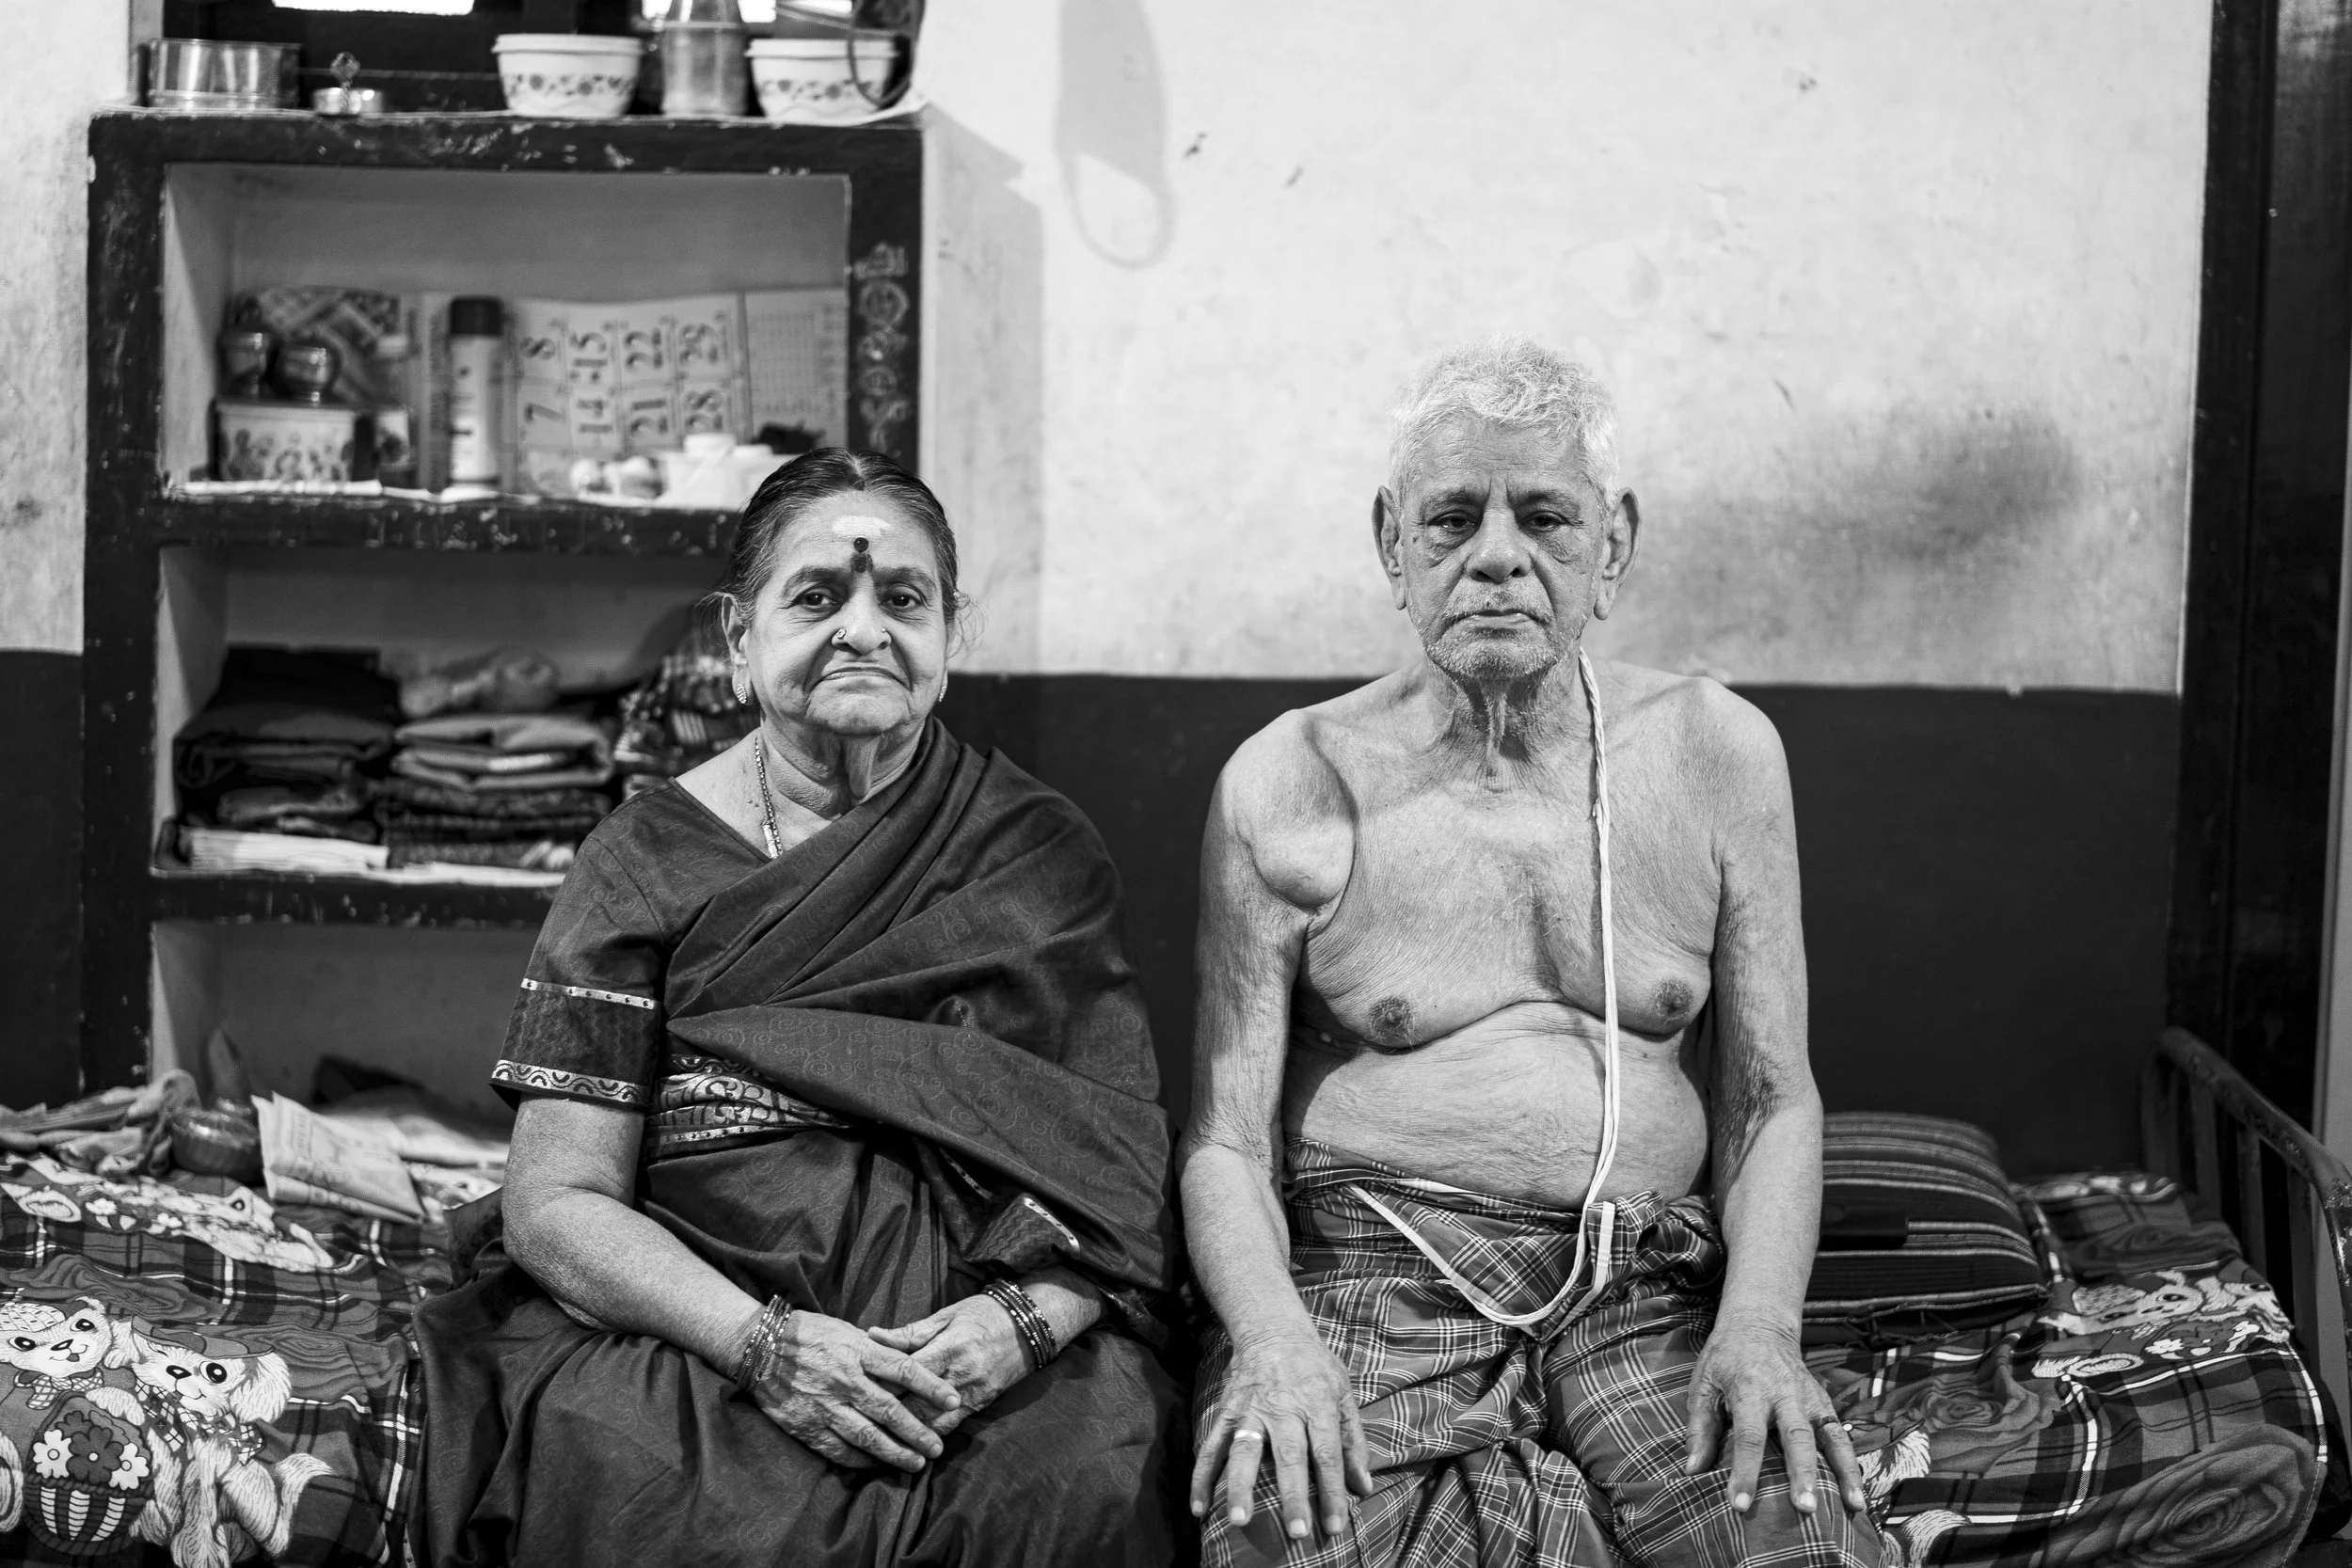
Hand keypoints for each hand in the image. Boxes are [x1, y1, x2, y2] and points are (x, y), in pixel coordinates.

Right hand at [748, 1309, 962, 1471]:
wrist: (758, 1347)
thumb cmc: (807, 1333)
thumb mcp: (845, 1330)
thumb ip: (874, 1348)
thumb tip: (907, 1358)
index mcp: (859, 1352)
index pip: (905, 1369)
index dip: (932, 1386)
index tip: (953, 1399)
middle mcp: (846, 1380)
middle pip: (891, 1411)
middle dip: (918, 1431)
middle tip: (939, 1446)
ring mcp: (827, 1406)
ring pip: (868, 1437)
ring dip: (895, 1453)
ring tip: (916, 1463)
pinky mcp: (808, 1426)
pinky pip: (840, 1450)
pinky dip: (861, 1461)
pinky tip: (877, 1465)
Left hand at [867, 1293, 1030, 1435]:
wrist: (1030, 1325)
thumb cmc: (984, 1313)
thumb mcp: (947, 1315)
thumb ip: (910, 1332)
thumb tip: (873, 1336)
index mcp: (951, 1348)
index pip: (910, 1374)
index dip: (883, 1384)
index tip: (858, 1390)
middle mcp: (962, 1375)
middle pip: (918, 1405)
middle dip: (890, 1416)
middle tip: (861, 1422)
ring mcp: (974, 1394)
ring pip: (934, 1424)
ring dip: (908, 1434)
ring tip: (880, 1441)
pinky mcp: (982, 1405)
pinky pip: (951, 1427)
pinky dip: (930, 1435)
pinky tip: (910, 1443)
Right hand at [1191, 1326, 1375, 1545]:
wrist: (1271, 1329)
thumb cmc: (1314, 1367)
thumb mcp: (1343, 1393)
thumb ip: (1353, 1441)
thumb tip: (1363, 1486)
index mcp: (1317, 1404)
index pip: (1327, 1453)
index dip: (1332, 1491)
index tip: (1334, 1526)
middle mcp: (1283, 1409)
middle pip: (1289, 1456)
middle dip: (1292, 1496)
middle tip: (1297, 1532)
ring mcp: (1250, 1410)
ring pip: (1243, 1451)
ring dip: (1240, 1487)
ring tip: (1240, 1520)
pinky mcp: (1226, 1412)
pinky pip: (1211, 1446)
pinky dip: (1201, 1477)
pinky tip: (1198, 1507)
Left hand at [1682, 1315, 1866, 1516]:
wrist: (1759, 1325)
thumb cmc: (1725, 1359)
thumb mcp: (1703, 1385)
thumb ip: (1700, 1429)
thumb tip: (1692, 1470)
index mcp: (1750, 1389)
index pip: (1748, 1436)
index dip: (1745, 1472)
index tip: (1741, 1504)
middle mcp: (1785, 1394)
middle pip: (1796, 1436)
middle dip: (1801, 1473)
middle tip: (1805, 1507)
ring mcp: (1809, 1398)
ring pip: (1829, 1436)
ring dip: (1843, 1472)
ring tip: (1853, 1506)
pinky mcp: (1824, 1402)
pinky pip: (1841, 1435)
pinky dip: (1852, 1463)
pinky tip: (1858, 1492)